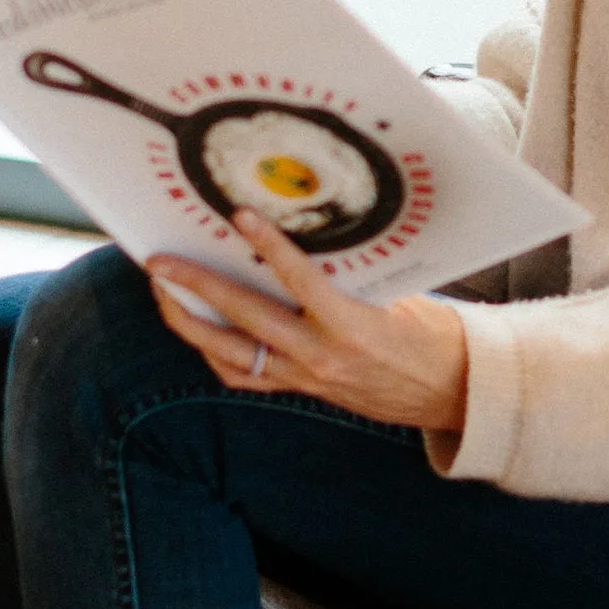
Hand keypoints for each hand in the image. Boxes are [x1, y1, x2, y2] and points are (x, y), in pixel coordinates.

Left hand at [148, 212, 468, 433]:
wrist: (449, 392)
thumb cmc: (430, 336)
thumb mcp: (399, 295)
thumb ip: (350, 275)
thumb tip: (305, 239)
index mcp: (352, 328)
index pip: (300, 282)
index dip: (268, 247)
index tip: (239, 216)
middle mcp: (320, 358)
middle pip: (244, 320)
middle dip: (195, 288)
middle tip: (159, 262)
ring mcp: (305, 378)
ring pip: (229, 353)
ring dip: (190, 322)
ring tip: (163, 292)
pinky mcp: (300, 390)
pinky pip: (243, 375)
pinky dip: (214, 350)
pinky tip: (200, 328)